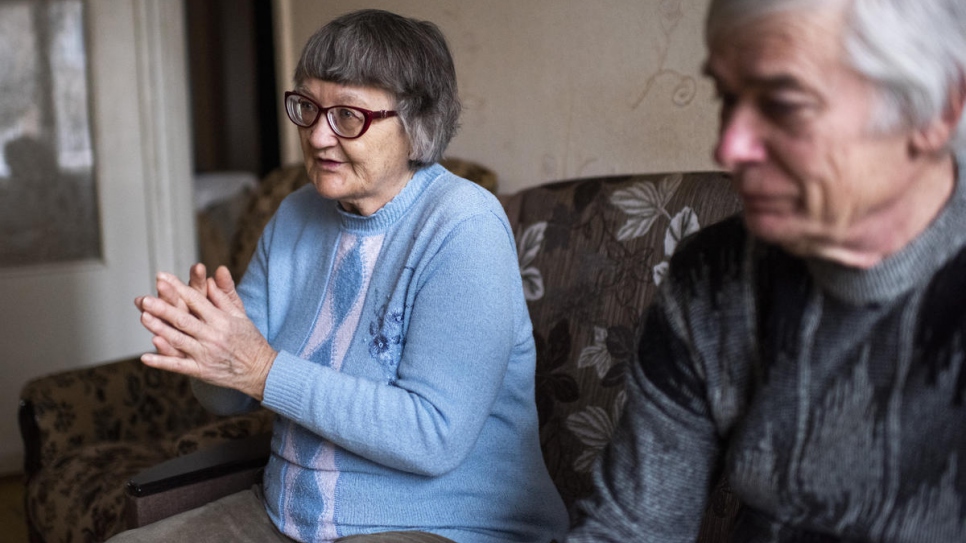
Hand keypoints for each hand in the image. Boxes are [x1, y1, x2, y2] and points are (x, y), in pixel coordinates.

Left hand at [136, 268, 275, 399]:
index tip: (162, 278)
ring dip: (159, 329)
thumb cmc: (249, 340)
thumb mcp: (241, 316)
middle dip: (163, 308)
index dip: (178, 288)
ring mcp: (206, 354)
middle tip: (145, 299)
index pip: (196, 300)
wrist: (260, 370)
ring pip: (178, 340)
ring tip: (143, 317)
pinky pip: (179, 367)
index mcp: (222, 320)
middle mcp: (213, 336)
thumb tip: (210, 279)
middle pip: (184, 319)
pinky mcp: (201, 370)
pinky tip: (146, 357)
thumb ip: (223, 298)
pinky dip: (162, 362)